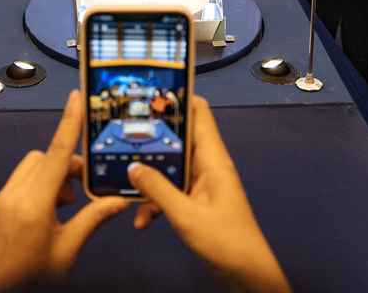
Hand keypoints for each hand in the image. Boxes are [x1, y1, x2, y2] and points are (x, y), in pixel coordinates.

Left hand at [0, 91, 128, 291]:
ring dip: (46, 180)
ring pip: (26, 172)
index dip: (68, 124)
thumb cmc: (36, 282)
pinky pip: (12, 188)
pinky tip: (39, 219)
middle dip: (62, 167)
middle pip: (42, 160)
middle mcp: (10, 199)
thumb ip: (93, 219)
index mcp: (34, 207)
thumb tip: (119, 200)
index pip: (57, 155)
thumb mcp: (69, 251)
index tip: (75, 98)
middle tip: (77, 193)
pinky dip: (29, 193)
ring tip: (59, 208)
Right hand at [129, 97, 290, 292]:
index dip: (177, 98)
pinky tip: (142, 220)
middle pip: (178, 139)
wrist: (246, 274)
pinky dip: (156, 202)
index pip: (199, 113)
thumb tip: (132, 166)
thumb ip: (158, 190)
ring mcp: (202, 184)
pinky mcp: (197, 202)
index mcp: (213, 159)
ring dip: (150, 177)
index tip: (148, 94)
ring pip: (170, 168)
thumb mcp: (186, 215)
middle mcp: (208, 165)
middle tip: (120, 135)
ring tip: (124, 182)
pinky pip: (172, 192)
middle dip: (151, 139)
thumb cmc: (225, 240)